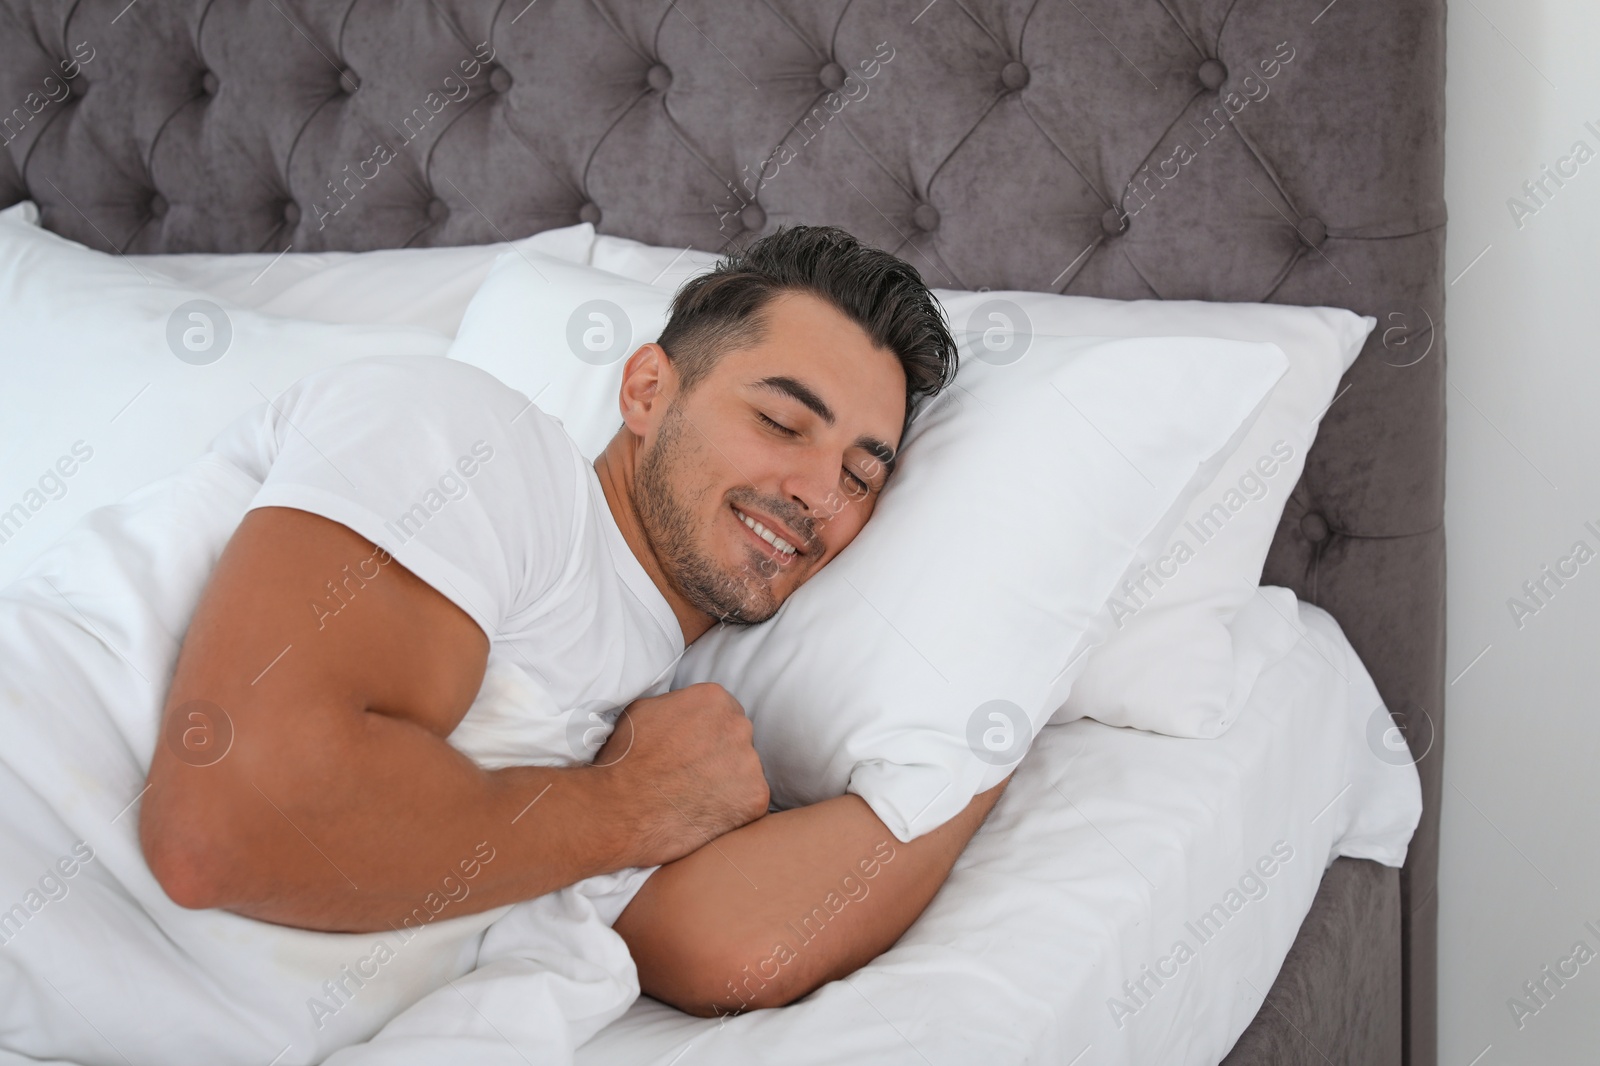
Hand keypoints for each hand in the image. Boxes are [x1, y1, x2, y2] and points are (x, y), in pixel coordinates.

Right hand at [594, 682, 769, 867]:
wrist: (619, 810)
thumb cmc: (625, 760)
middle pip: (738, 738)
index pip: (724, 711)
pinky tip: (705, 813)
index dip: (707, 732)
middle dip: (720, 754)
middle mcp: (738, 726)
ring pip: (746, 770)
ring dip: (728, 781)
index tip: (692, 749)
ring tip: (695, 796)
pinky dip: (734, 809)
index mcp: (713, 699)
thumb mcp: (644, 709)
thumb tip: (686, 709)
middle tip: (692, 774)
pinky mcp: (755, 798)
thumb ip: (678, 703)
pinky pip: (751, 801)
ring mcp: (750, 763)